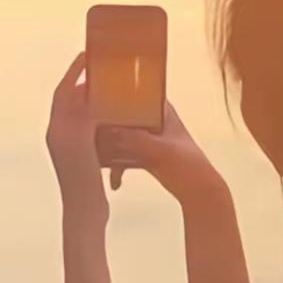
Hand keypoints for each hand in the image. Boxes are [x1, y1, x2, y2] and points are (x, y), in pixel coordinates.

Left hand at [46, 52, 107, 222]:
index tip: (87, 56)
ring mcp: (70, 147)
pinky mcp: (81, 157)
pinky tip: (119, 121)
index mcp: (57, 128)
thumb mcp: (83, 143)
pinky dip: (103, 119)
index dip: (74, 72)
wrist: (83, 213)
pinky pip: (91, 128)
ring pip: (82, 114)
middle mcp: (60, 135)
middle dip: (86, 84)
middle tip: (105, 72)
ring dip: (96, 101)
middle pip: (72, 101)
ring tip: (114, 92)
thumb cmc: (82, 179)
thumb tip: (88, 93)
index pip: (63, 92)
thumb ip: (83, 116)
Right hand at [103, 102, 226, 216]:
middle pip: (121, 115)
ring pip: (119, 137)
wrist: (198, 190)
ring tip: (95, 161)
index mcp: (161, 110)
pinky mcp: (142, 155)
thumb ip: (138, 139)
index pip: (135, 92)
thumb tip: (110, 130)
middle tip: (84, 133)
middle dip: (104, 125)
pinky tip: (115, 183)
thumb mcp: (163, 150)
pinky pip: (122, 157)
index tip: (91, 96)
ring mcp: (146, 138)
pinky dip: (117, 169)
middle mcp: (151, 120)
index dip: (115, 92)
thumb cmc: (189, 165)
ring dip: (107, 149)